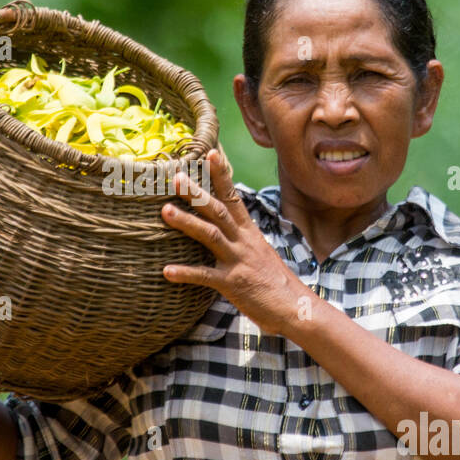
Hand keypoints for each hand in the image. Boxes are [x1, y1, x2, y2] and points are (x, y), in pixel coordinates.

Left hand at [160, 148, 309, 336]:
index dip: (221, 175)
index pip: (234, 197)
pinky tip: (166, 271)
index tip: (210, 152)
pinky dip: (185, 273)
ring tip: (164, 211)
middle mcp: (243, 242)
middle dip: (197, 193)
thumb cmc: (274, 282)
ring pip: (210, 236)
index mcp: (249, 232)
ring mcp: (238, 261)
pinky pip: (205, 276)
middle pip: (218, 211)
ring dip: (186, 223)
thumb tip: (223, 226)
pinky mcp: (233, 284)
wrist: (295, 307)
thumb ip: (240, 238)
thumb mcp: (258, 253)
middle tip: (176, 177)